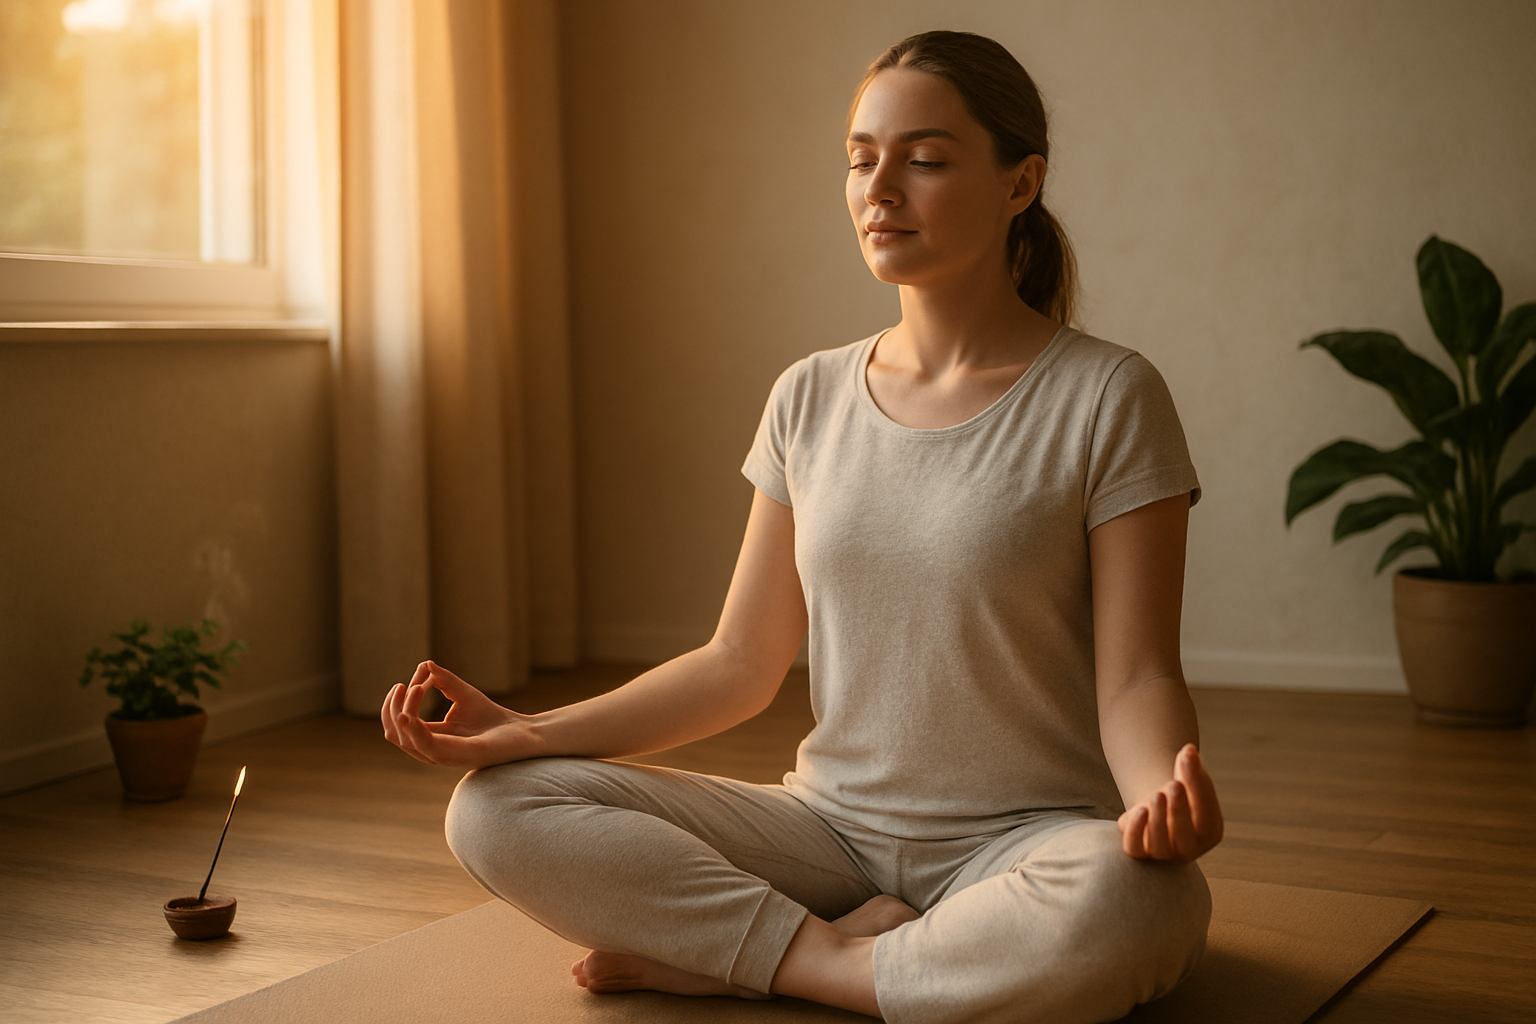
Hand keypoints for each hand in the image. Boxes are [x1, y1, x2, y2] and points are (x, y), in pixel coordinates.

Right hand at [380, 661, 540, 768]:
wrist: (522, 732)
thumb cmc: (491, 717)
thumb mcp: (463, 693)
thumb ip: (443, 681)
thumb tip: (424, 664)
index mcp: (430, 738)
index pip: (399, 724)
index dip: (396, 702)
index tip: (408, 679)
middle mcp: (432, 750)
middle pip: (394, 734)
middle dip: (391, 708)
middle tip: (401, 685)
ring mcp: (444, 756)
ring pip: (405, 740)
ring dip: (401, 712)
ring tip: (413, 689)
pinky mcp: (460, 756)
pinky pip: (426, 746)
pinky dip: (414, 728)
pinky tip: (411, 710)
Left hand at [1117, 744, 1223, 861]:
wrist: (1157, 806)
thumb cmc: (1180, 792)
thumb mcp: (1187, 778)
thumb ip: (1190, 766)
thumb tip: (1189, 750)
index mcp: (1210, 831)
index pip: (1207, 814)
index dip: (1198, 787)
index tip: (1187, 758)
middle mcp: (1189, 848)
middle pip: (1186, 836)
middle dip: (1180, 810)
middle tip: (1174, 785)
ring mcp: (1164, 854)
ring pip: (1160, 845)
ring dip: (1158, 819)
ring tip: (1156, 794)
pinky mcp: (1140, 851)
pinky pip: (1135, 849)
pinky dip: (1135, 831)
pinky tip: (1138, 810)